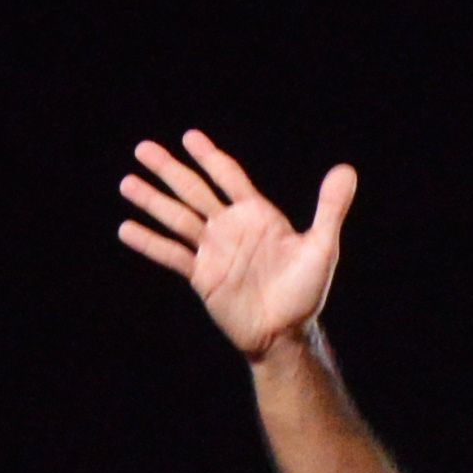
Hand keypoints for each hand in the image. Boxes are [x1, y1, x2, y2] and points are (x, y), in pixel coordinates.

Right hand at [114, 130, 354, 356]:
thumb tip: (347, 169)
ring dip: (152, 201)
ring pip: (177, 218)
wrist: (285, 334)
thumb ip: (330, 208)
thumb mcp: (321, 247)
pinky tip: (126, 229)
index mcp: (257, 214)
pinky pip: (171, 255)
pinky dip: (150, 242)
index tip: (189, 138)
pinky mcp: (201, 276)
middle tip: (142, 149)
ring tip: (126, 182)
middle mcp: (230, 227)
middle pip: (194, 191)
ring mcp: (213, 251)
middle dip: (169, 170)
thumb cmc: (305, 291)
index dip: (209, 156)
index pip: (228, 176)